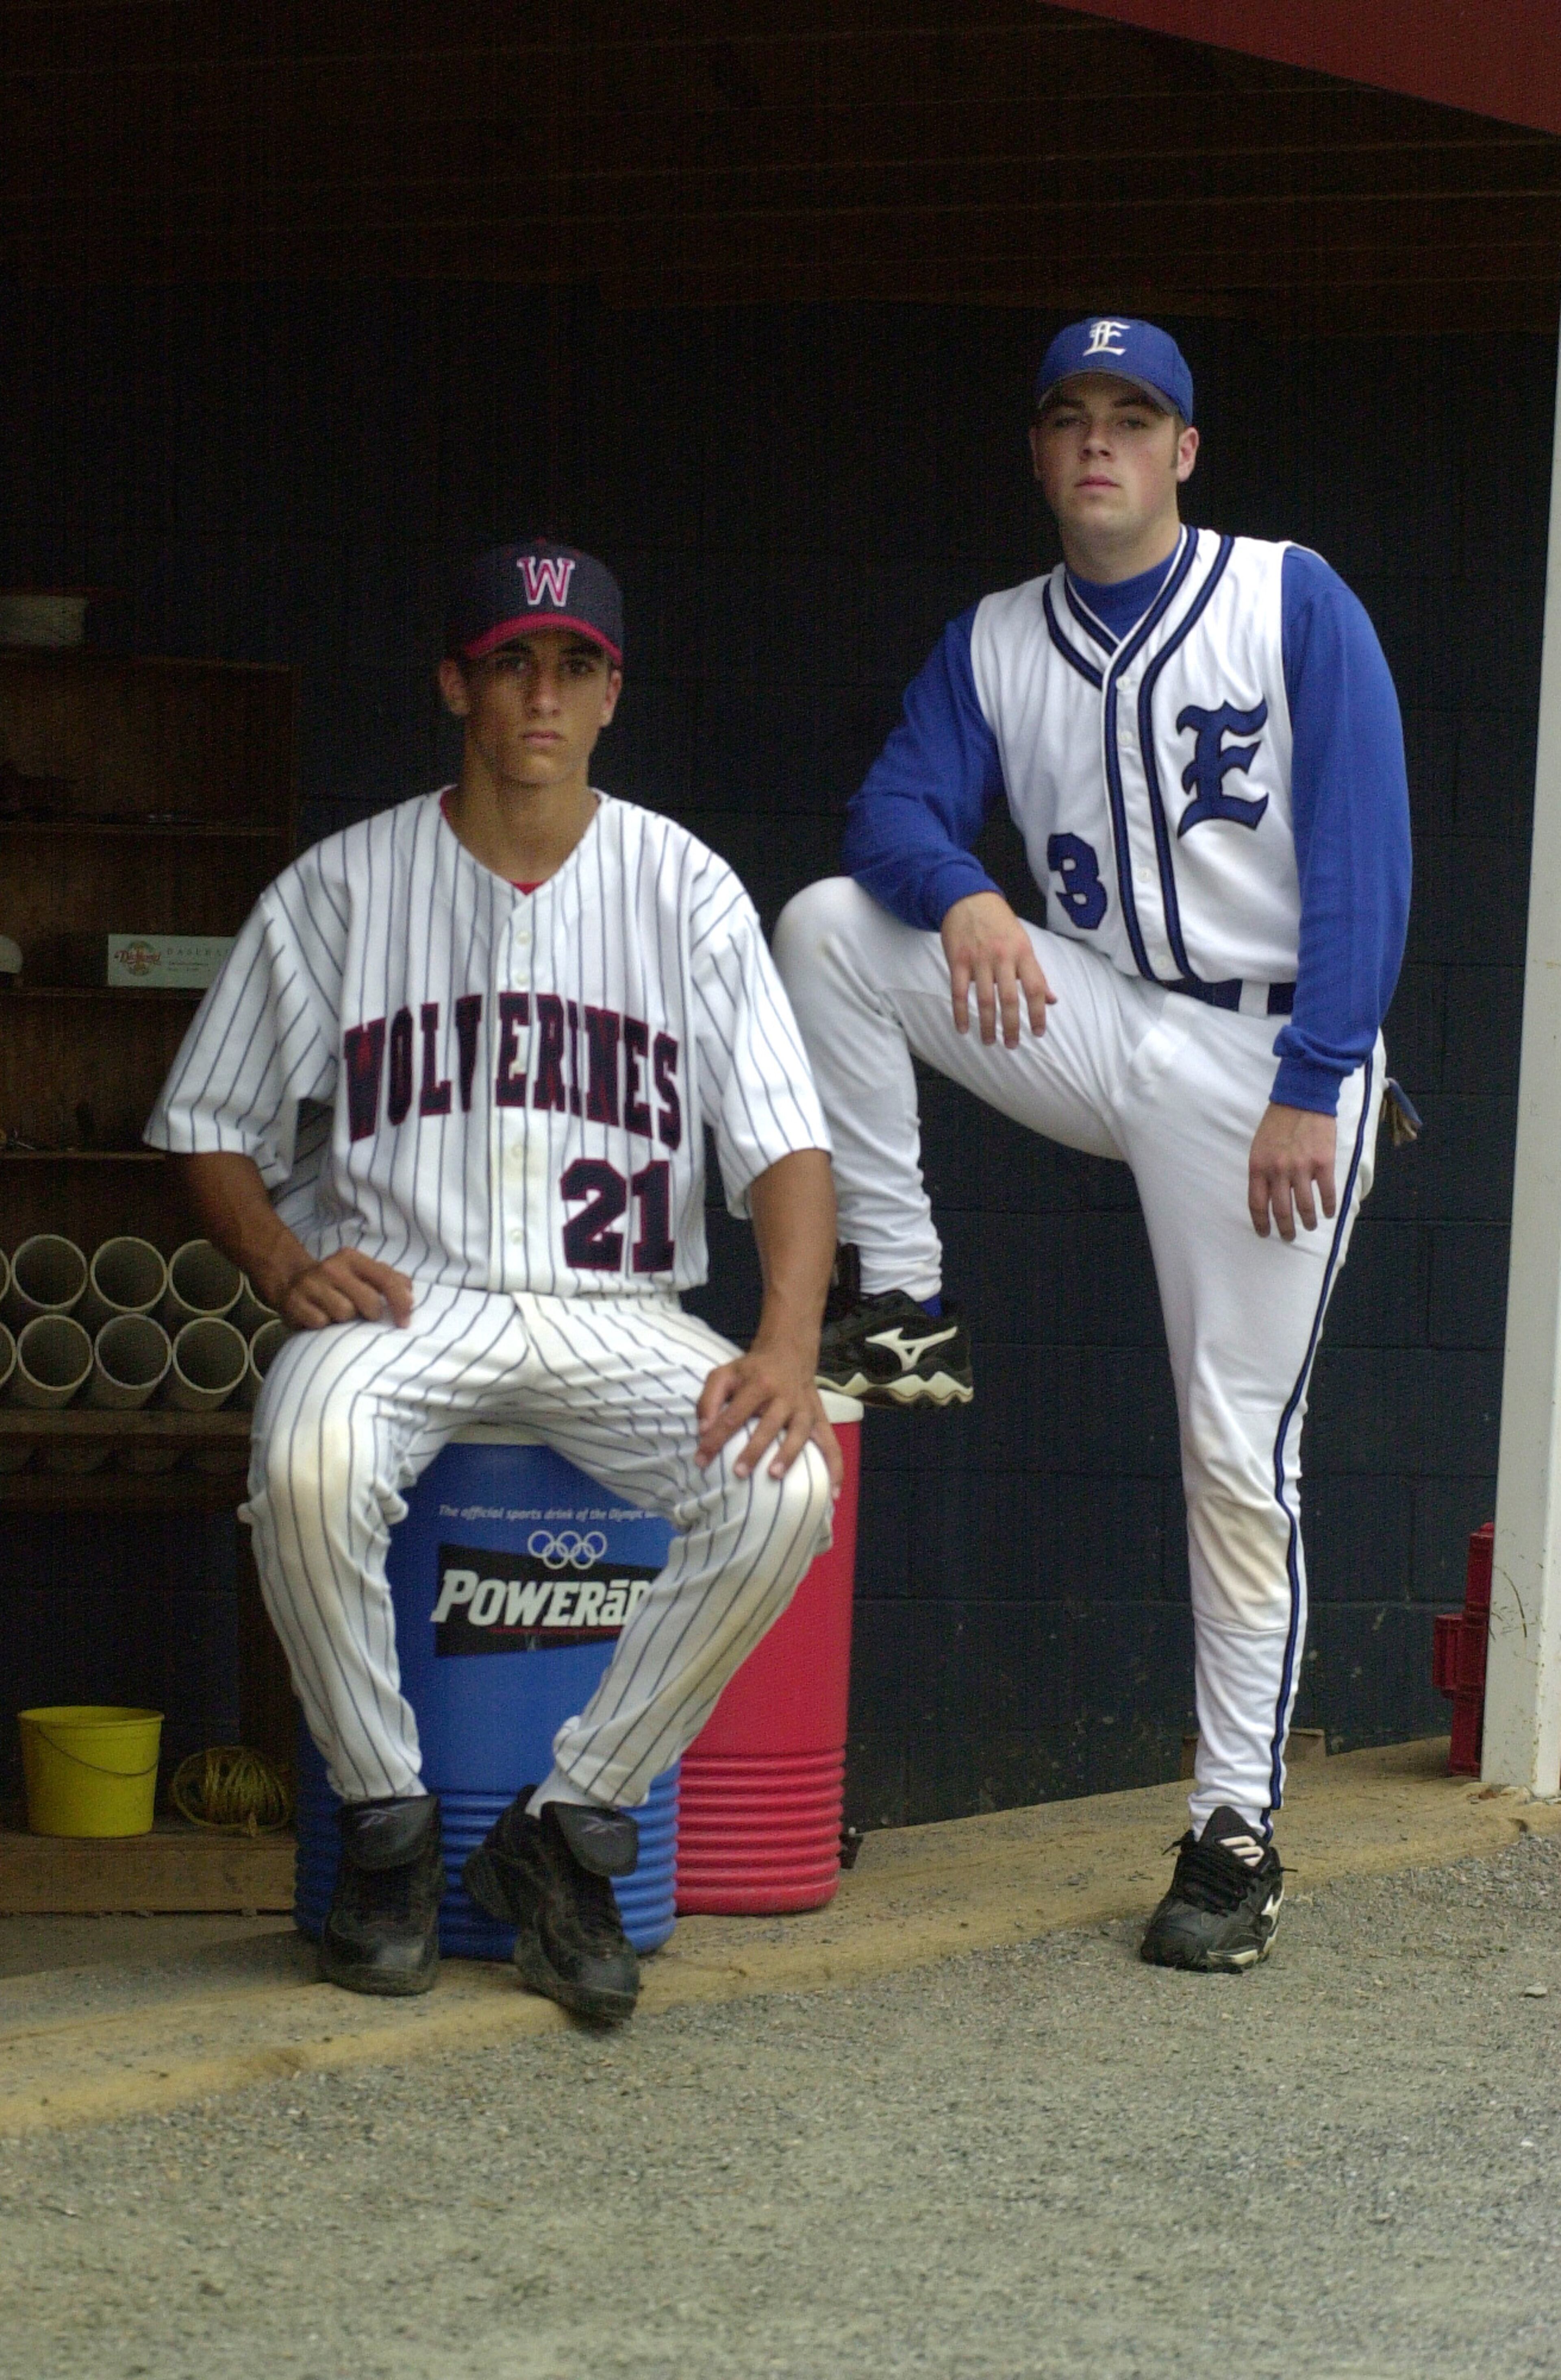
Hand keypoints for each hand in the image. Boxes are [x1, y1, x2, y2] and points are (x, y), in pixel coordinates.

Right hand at [268, 1249, 415, 1330]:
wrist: (290, 1282)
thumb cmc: (337, 1283)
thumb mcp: (361, 1274)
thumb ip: (388, 1279)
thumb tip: (409, 1292)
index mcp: (352, 1258)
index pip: (386, 1278)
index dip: (400, 1303)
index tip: (404, 1322)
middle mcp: (331, 1267)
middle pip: (368, 1301)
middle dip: (370, 1314)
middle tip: (362, 1315)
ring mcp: (310, 1284)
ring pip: (344, 1314)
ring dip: (344, 1320)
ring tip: (336, 1314)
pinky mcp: (294, 1302)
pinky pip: (321, 1323)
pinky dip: (323, 1325)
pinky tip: (319, 1317)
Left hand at [696, 1336, 844, 1490]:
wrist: (789, 1352)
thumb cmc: (751, 1370)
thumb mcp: (724, 1374)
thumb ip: (709, 1399)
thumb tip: (702, 1430)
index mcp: (758, 1384)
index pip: (734, 1414)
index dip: (715, 1438)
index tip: (701, 1460)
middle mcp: (785, 1396)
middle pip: (769, 1424)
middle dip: (754, 1449)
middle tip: (738, 1472)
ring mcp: (805, 1408)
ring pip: (799, 1433)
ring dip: (788, 1455)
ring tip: (774, 1475)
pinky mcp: (820, 1419)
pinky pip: (831, 1444)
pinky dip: (835, 1467)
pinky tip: (833, 1492)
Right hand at [940, 891, 1054, 1047]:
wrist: (968, 899)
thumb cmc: (999, 923)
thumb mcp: (1023, 943)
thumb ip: (1035, 972)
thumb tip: (1051, 1000)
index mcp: (1023, 952)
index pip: (1035, 988)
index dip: (1039, 1013)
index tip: (1039, 1032)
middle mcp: (1002, 956)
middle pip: (1010, 998)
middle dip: (1012, 1026)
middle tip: (1012, 1045)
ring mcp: (979, 959)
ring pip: (984, 999)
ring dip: (987, 1025)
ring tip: (989, 1041)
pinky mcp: (957, 960)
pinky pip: (958, 992)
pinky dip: (960, 1013)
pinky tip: (963, 1028)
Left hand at [1248, 1103, 1337, 1241]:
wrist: (1302, 1098)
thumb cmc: (1277, 1121)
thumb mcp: (1258, 1146)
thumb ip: (1262, 1170)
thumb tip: (1267, 1195)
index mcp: (1259, 1167)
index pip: (1257, 1204)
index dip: (1261, 1223)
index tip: (1265, 1234)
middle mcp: (1278, 1171)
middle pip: (1281, 1210)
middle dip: (1285, 1229)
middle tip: (1289, 1237)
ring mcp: (1302, 1168)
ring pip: (1305, 1206)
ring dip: (1308, 1221)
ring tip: (1310, 1226)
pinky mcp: (1323, 1163)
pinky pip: (1326, 1193)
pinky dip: (1328, 1207)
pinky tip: (1329, 1214)